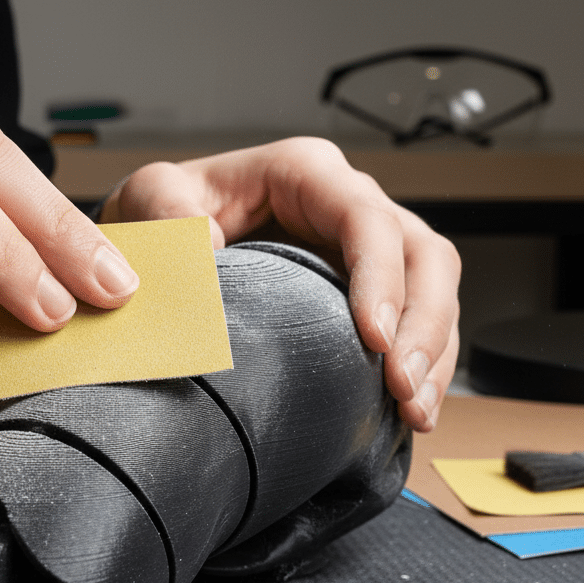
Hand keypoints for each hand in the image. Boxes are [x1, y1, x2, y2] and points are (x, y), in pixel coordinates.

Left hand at [101, 137, 459, 431]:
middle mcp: (346, 205)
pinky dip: (423, 365)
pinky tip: (412, 407)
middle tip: (402, 386)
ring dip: (433, 354)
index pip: (367, 218)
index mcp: (305, 173)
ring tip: (414, 409)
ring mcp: (362, 249)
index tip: (373, 337)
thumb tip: (208, 250)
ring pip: (433, 290)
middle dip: (424, 325)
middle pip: (422, 255)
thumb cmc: (163, 213)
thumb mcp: (150, 198)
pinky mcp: (364, 289)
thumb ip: (168, 212)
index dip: (380, 277)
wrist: (161, 241)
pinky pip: (416, 321)